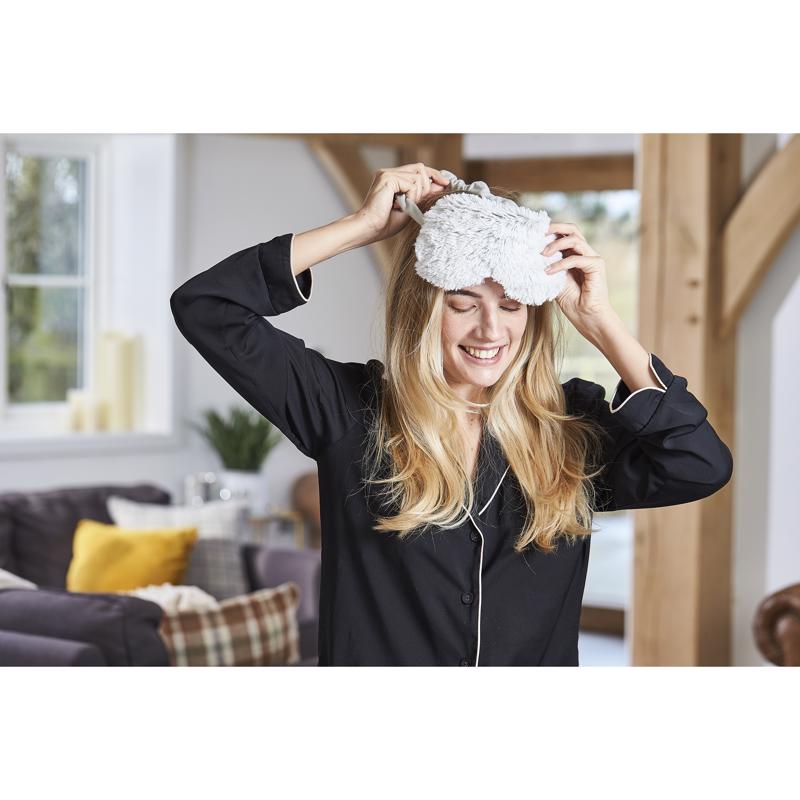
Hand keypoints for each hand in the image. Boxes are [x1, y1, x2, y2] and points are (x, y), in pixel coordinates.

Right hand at [355, 163, 450, 242]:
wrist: (370, 229)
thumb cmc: (386, 223)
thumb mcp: (412, 207)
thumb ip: (424, 195)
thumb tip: (442, 184)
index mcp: (393, 178)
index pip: (419, 169)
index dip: (434, 174)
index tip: (446, 183)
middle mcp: (389, 172)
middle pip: (421, 169)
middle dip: (426, 187)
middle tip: (415, 205)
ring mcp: (387, 173)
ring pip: (418, 177)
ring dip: (416, 196)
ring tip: (403, 207)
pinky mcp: (388, 177)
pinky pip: (412, 184)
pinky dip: (410, 198)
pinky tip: (398, 206)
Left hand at [542, 222, 614, 336]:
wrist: (588, 318)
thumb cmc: (573, 303)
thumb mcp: (555, 282)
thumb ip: (549, 267)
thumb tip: (531, 258)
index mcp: (575, 255)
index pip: (565, 235)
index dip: (551, 231)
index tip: (534, 233)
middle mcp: (585, 254)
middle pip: (572, 229)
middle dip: (554, 227)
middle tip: (539, 233)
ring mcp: (593, 258)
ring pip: (575, 239)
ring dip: (556, 244)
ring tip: (542, 254)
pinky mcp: (597, 266)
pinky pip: (577, 258)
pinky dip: (561, 263)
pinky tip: (549, 271)